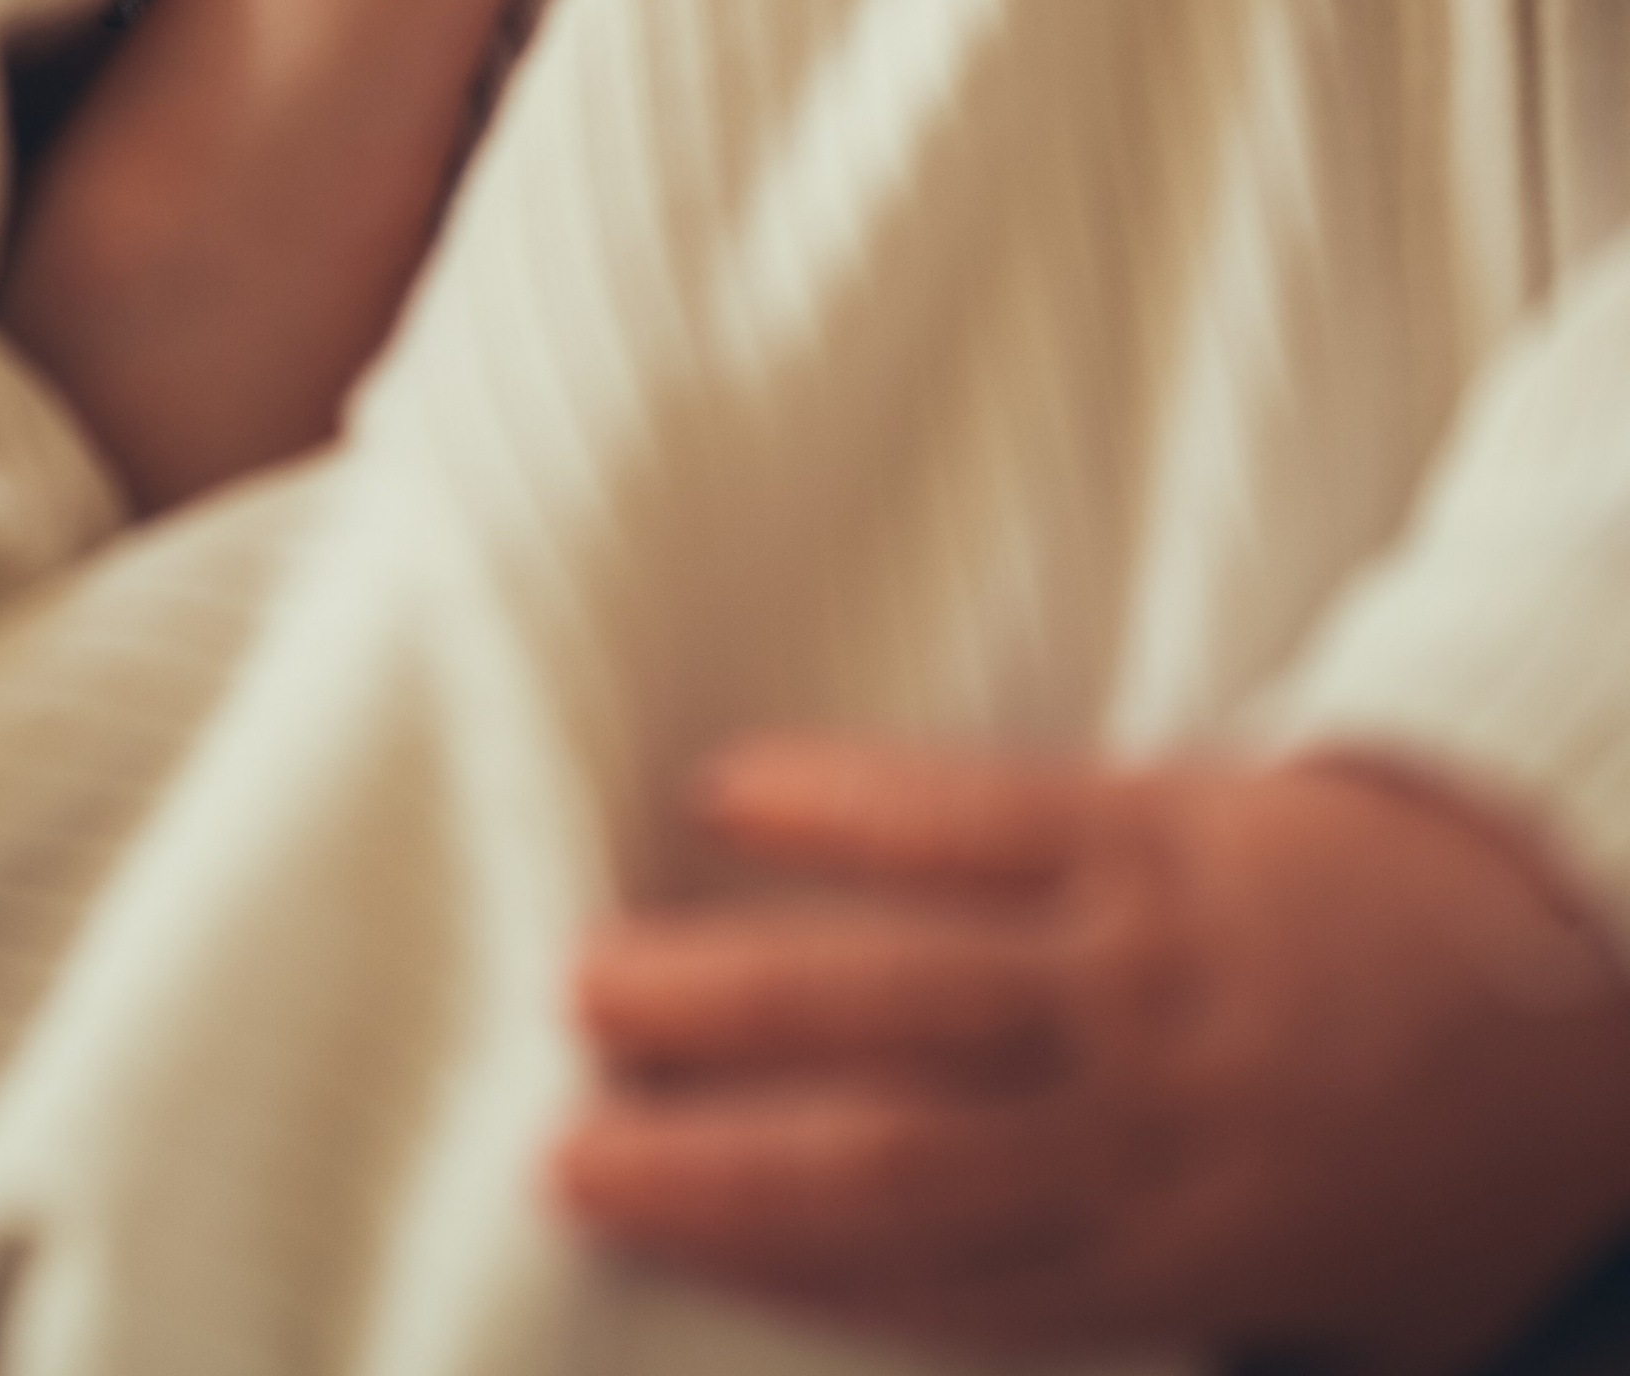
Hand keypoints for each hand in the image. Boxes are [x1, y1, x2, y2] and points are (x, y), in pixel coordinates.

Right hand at [556, 737, 1629, 1367]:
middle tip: (563, 1139)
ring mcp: (1143, 975)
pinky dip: (845, 807)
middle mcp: (1136, 1134)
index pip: (927, 1281)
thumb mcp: (1300, 1300)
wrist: (1577, 999)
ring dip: (733, 988)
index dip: (768, 1265)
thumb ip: (1123, 1290)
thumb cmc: (1421, 1164)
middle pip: (887, 1157)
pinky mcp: (1158, 829)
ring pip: (905, 993)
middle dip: (711, 1158)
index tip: (637, 1236)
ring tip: (593, 975)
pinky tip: (730, 789)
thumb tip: (910, 1291)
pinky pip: (975, 816)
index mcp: (1169, 1262)